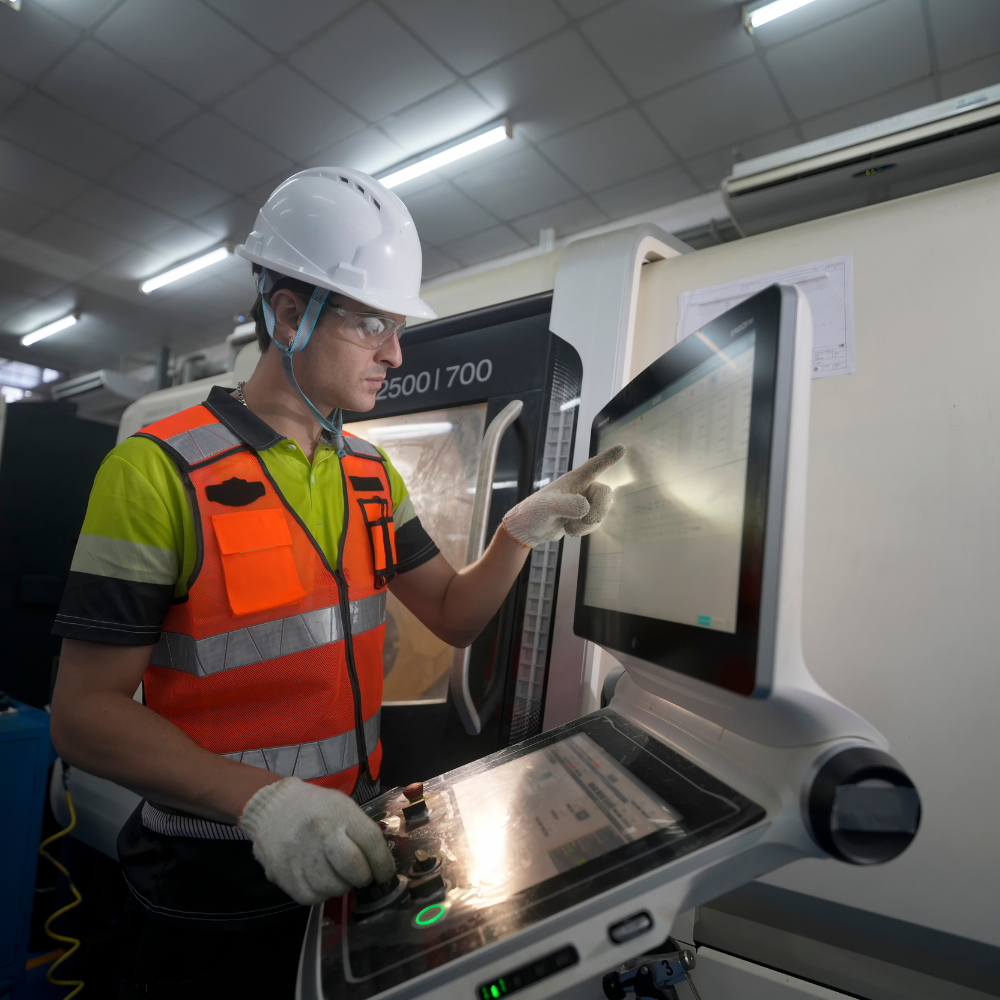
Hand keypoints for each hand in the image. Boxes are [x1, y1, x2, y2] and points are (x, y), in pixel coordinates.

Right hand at [239, 777, 394, 903]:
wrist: (271, 808)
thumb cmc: (315, 807)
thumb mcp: (341, 806)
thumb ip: (360, 831)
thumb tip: (379, 863)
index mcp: (339, 813)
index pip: (370, 841)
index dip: (383, 863)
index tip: (384, 872)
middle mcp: (320, 834)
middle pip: (354, 868)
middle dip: (364, 877)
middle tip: (363, 876)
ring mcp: (301, 856)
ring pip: (334, 888)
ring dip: (342, 886)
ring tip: (338, 874)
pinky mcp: (285, 876)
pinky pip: (313, 897)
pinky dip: (322, 893)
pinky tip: (321, 879)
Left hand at [502, 444, 625, 547]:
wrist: (528, 529)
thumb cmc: (534, 511)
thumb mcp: (546, 507)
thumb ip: (565, 505)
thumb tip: (585, 508)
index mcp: (574, 480)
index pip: (594, 466)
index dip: (608, 458)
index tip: (622, 447)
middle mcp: (583, 488)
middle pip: (606, 494)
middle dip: (599, 510)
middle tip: (587, 521)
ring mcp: (585, 502)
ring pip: (602, 512)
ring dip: (588, 524)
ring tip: (569, 527)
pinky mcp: (584, 516)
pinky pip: (595, 523)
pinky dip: (585, 530)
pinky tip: (569, 529)